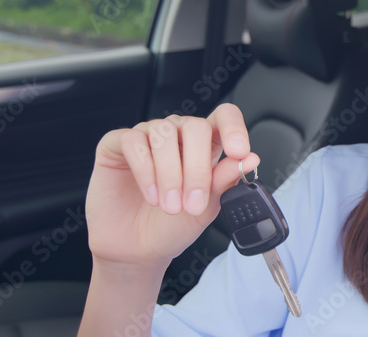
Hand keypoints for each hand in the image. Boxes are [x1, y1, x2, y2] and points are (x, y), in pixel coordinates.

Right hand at [85, 103, 258, 268]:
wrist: (137, 250)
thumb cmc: (172, 227)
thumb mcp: (206, 208)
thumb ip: (225, 181)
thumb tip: (250, 159)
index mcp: (205, 145)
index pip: (223, 117)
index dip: (233, 127)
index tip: (239, 151)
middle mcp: (177, 136)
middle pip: (195, 127)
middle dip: (197, 167)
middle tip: (192, 202)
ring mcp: (147, 137)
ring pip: (163, 133)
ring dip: (169, 173)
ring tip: (169, 205)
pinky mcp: (117, 144)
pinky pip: (133, 141)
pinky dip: (144, 169)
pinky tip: (151, 194)